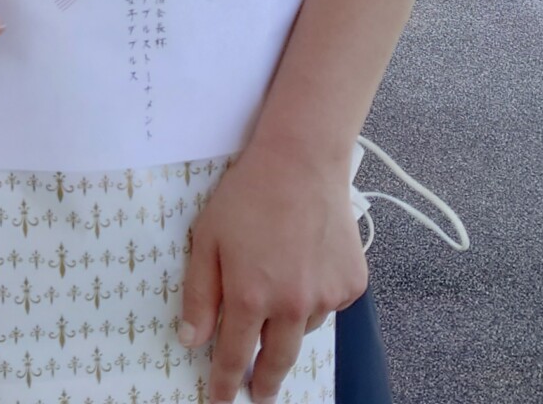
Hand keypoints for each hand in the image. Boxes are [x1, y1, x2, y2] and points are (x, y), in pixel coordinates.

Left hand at [179, 139, 366, 402]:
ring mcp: (326, 297)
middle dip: (266, 382)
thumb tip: (192, 341)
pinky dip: (315, 297)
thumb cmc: (247, 195)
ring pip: (304, 330)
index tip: (220, 400)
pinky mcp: (351, 285)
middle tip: (259, 393)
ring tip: (280, 289)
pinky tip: (305, 265)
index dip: (225, 382)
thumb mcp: (206, 240)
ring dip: (289, 326)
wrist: (301, 161)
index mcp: (250, 297)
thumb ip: (198, 295)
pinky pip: (328, 305)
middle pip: (277, 360)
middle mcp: (292, 305)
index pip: (234, 356)